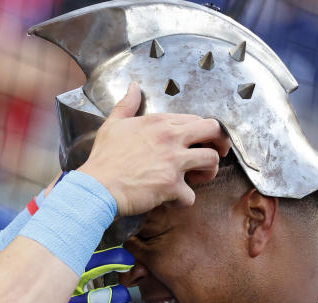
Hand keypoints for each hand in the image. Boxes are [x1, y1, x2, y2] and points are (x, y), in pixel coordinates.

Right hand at [78, 82, 230, 215]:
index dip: (199, 131)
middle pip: (213, 130)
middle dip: (220, 142)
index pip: (194, 119)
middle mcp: (171, 138)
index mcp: (159, 122)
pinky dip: (182, 200)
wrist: (97, 187)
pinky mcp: (172, 186)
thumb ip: (127, 104)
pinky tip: (171, 200)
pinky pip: (191, 195)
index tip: (195, 142)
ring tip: (196, 179)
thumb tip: (133, 86)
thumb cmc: (103, 158)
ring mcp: (174, 162)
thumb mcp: (113, 124)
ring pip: (211, 161)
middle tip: (215, 153)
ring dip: (208, 172)